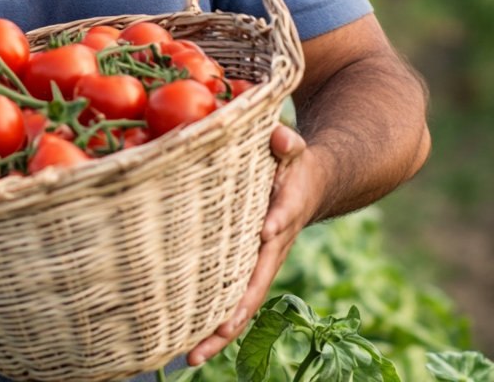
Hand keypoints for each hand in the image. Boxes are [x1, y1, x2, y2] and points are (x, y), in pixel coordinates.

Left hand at [188, 125, 323, 365]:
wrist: (311, 185)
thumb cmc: (291, 163)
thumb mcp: (292, 148)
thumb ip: (286, 141)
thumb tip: (281, 136)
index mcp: (284, 213)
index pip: (280, 220)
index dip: (275, 225)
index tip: (266, 232)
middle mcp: (273, 246)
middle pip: (256, 284)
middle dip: (236, 311)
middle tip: (215, 335)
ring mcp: (260, 262)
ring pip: (240, 303)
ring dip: (217, 332)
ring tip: (188, 358)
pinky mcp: (246, 268)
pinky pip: (230, 298)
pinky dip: (211, 323)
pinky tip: (184, 344)